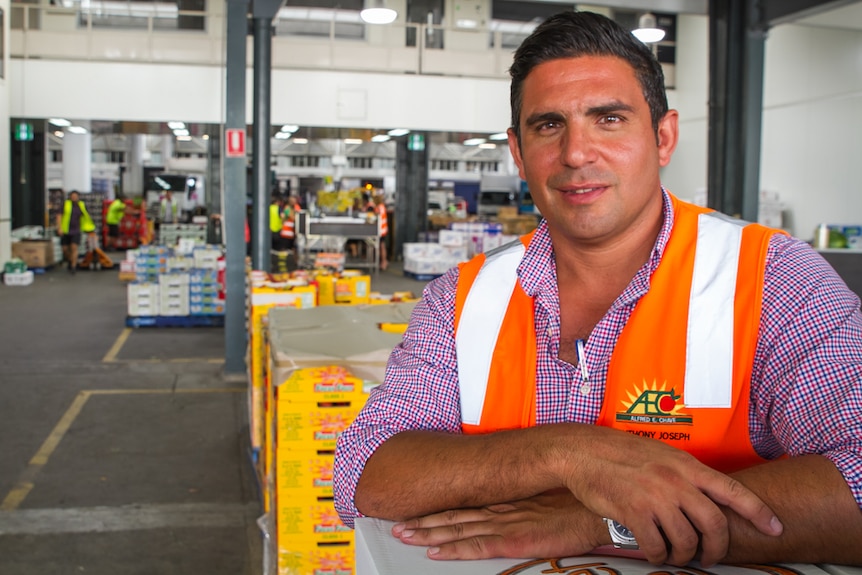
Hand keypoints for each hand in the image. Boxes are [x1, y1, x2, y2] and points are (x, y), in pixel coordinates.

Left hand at [391, 489, 603, 559]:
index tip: (417, 510)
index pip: (466, 505)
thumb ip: (526, 506)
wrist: (597, 504)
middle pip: (454, 515)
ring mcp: (505, 523)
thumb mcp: (545, 501)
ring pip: (458, 529)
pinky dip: (453, 549)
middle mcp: (500, 509)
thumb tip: (516, 511)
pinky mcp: (515, 539)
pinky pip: (477, 547)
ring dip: (429, 534)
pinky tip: (435, 551)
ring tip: (404, 535)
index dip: (439, 509)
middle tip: (397, 524)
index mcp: (507, 500)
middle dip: (424, 521)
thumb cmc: (577, 503)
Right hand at [563, 427, 781, 566]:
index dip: (757, 511)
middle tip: (709, 557)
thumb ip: (684, 475)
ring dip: (684, 555)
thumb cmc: (620, 454)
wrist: (583, 452)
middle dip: (717, 548)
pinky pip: (656, 546)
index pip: (731, 490)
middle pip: (714, 523)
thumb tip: (705, 498)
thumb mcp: (661, 456)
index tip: (775, 528)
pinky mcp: (633, 511)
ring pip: (686, 540)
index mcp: (686, 465)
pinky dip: (658, 555)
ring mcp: (655, 496)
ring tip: (675, 555)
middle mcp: (676, 480)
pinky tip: (653, 552)